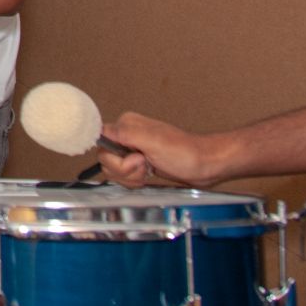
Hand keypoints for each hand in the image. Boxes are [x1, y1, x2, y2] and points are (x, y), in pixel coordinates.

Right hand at [97, 112, 220, 187]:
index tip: (134, 160)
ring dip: (131, 177)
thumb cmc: (186, 154)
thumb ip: (125, 134)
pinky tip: (148, 176)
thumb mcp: (153, 142)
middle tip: (145, 165)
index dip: (115, 158)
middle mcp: (126, 136)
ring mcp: (132, 150)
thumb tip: (101, 130)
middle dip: (125, 170)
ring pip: (114, 170)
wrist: (204, 166)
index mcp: (126, 125)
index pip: (101, 144)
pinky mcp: (138, 163)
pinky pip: (124, 176)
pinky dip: (134, 180)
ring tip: (149, 170)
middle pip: (106, 159)